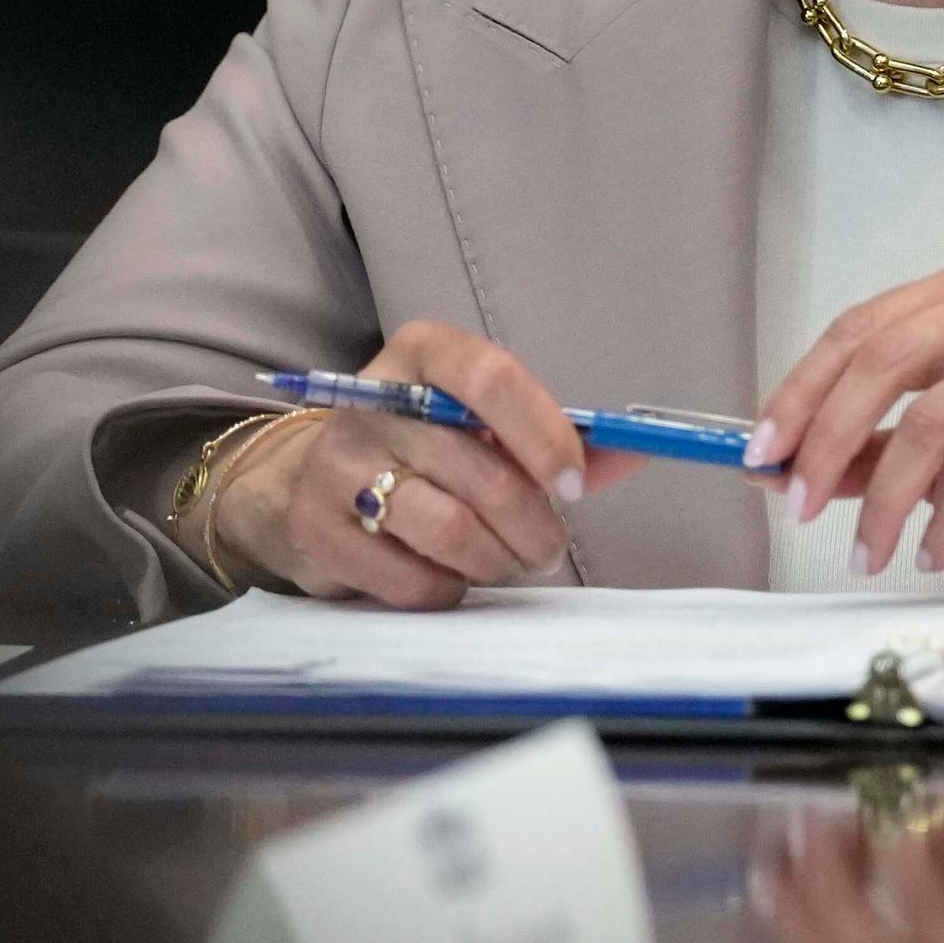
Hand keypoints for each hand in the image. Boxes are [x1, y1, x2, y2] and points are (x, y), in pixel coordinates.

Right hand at [208, 321, 626, 609]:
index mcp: (424, 354)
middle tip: (548, 547)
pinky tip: (446, 574)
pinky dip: (447, 588)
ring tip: (504, 561)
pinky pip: (412, 580)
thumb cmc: (423, 449)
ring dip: (497, 562)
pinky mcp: (317, 528)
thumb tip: (636, 450)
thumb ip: (559, 439)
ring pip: (451, 531)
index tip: (575, 485)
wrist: (307, 482)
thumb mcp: (484, 426)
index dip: (545, 436)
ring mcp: (335, 464)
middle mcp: (372, 400)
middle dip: (535, 526)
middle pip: (482, 473)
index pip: (490, 379)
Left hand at [749, 259, 943, 577]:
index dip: (800, 391)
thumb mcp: (937, 428)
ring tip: (869, 550)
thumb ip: (863, 445)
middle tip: (802, 504)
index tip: (763, 450)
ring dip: (888, 497)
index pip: (857, 327)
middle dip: (831, 441)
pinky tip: (929, 548)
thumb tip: (777, 472)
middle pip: (884, 360)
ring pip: (934, 417)